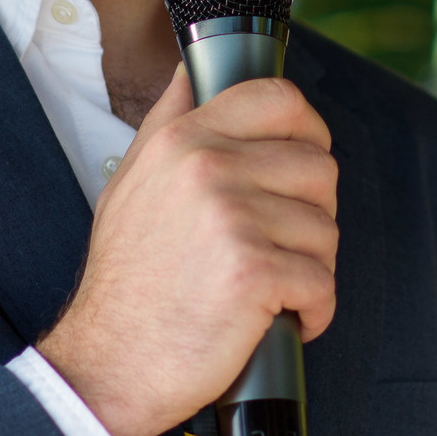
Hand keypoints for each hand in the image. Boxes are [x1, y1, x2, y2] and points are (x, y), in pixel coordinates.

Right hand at [35, 66, 336, 435]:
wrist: (111, 362)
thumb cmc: (128, 282)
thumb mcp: (131, 183)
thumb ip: (168, 121)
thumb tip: (193, 72)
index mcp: (182, 140)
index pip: (278, 99)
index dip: (309, 130)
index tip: (307, 161)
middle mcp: (207, 168)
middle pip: (318, 167)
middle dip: (314, 214)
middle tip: (286, 246)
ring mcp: (232, 218)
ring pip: (325, 228)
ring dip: (313, 267)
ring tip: (276, 288)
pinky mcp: (254, 271)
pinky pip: (322, 281)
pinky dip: (314, 310)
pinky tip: (284, 319)